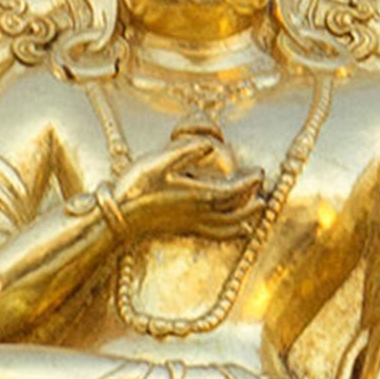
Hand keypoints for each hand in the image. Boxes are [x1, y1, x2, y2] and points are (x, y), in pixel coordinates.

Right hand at [104, 131, 273, 242]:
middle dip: (252, 204)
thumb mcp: (159, 161)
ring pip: (226, 227)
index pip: (234, 191)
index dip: (250, 182)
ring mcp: (190, 224)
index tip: (260, 173)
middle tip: (263, 193)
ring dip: (244, 220)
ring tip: (255, 214)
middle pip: (235, 213)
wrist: (116, 218)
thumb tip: (210, 143)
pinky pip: (213, 234)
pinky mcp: (181, 230)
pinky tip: (231, 230)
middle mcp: (198, 213)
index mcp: (197, 195)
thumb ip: (187, 150)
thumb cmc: (136, 186)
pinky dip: (228, 232)